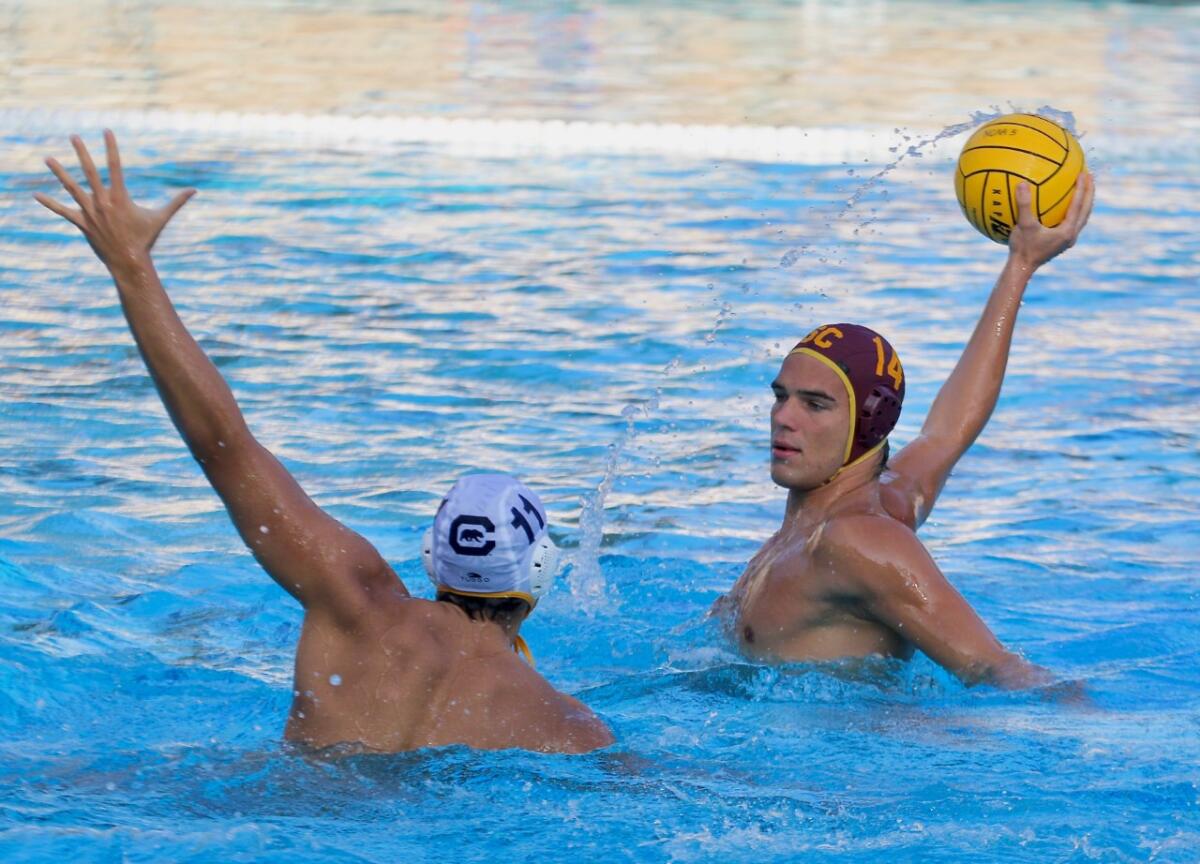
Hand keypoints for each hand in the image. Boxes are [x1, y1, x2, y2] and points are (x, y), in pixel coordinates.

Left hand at [35, 130, 194, 269]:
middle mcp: (103, 201)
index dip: (111, 147)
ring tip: (48, 158)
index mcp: (120, 196)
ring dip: (59, 172)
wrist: (130, 261)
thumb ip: (176, 202)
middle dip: (82, 153)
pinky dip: (50, 203)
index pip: (115, 166)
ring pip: (72, 188)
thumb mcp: (161, 218)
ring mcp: (90, 212)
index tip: (107, 131)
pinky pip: (63, 211)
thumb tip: (195, 191)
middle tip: (74, 136)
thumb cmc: (146, 239)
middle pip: (89, 172)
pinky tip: (36, 194)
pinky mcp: (82, 223)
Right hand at [1007, 171, 1093, 271]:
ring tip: (1084, 188)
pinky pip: (1072, 222)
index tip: (1083, 173)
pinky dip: (1073, 211)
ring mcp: (1067, 240)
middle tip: (1090, 176)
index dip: (1082, 188)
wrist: (1022, 269)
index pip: (1078, 206)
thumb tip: (1023, 184)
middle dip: (1089, 193)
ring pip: (1082, 217)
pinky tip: (1066, 205)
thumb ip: (1024, 205)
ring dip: (1084, 202)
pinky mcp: (1061, 242)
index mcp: (1066, 231)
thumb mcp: (1022, 225)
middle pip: (1086, 210)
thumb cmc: (1022, 248)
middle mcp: (1071, 236)